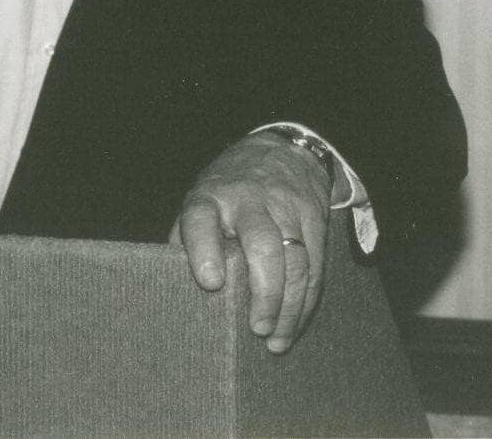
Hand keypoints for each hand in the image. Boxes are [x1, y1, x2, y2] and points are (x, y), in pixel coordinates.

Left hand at [170, 132, 332, 353]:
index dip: (204, 249)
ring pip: (295, 261)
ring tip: (275, 340)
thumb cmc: (229, 189)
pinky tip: (295, 322)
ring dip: (289, 306)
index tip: (210, 282)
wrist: (283, 150)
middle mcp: (249, 201)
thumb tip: (175, 287)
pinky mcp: (314, 219)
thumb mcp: (201, 201)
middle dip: (263, 291)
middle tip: (256, 328)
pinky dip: (306, 300)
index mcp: (211, 198)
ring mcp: (286, 209)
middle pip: (262, 245)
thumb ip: (188, 239)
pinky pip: (315, 265)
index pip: (201, 219)